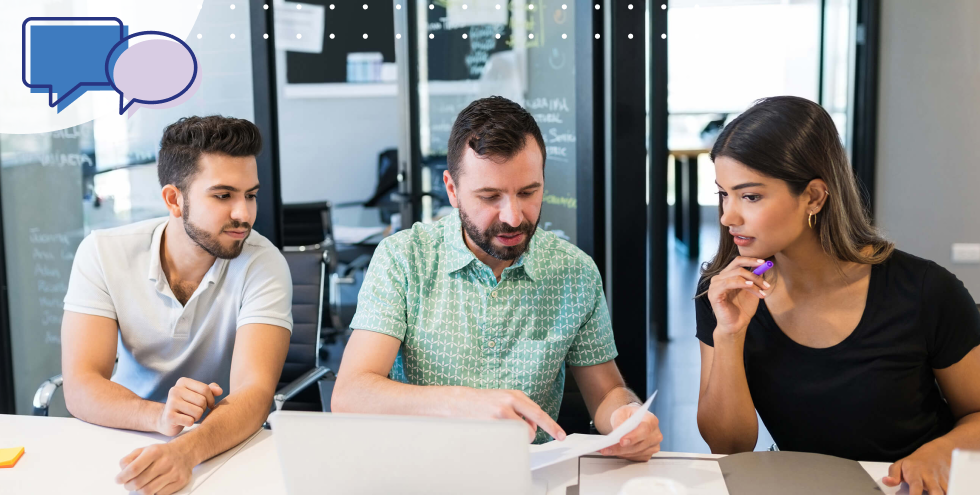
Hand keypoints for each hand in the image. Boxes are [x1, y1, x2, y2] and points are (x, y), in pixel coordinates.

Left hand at [115, 442, 195, 494]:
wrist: (184, 452)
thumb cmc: (162, 453)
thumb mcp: (144, 450)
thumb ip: (130, 459)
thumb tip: (122, 470)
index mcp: (154, 451)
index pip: (133, 469)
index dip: (122, 477)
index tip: (119, 480)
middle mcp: (165, 462)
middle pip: (139, 482)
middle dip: (129, 486)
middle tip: (128, 484)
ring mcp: (173, 472)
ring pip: (148, 491)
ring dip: (140, 491)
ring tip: (140, 486)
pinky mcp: (180, 481)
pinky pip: (160, 494)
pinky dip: (153, 492)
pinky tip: (153, 485)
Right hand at [156, 378, 222, 435]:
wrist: (166, 419)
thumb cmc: (186, 405)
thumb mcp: (198, 394)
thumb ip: (210, 390)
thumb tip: (220, 391)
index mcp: (183, 382)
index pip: (206, 389)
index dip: (211, 399)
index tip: (209, 405)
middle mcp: (175, 390)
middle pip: (202, 401)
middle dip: (203, 409)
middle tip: (196, 411)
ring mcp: (171, 403)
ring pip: (198, 412)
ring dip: (197, 417)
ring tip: (190, 415)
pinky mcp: (169, 416)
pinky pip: (190, 421)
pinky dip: (190, 423)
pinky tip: (184, 421)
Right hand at [451, 388, 566, 442]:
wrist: (459, 402)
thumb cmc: (482, 402)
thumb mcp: (504, 399)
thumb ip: (520, 409)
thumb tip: (533, 426)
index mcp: (514, 395)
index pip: (538, 411)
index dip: (551, 424)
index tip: (560, 434)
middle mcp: (510, 401)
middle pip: (537, 418)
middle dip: (550, 429)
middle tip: (558, 437)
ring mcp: (502, 412)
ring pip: (525, 431)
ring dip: (523, 438)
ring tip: (512, 434)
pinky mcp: (494, 422)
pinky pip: (512, 437)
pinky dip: (512, 440)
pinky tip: (503, 435)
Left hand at [599, 404, 662, 461]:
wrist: (632, 420)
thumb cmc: (629, 416)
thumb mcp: (621, 412)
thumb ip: (619, 421)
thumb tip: (617, 432)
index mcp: (651, 420)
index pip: (644, 430)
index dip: (633, 437)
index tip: (622, 441)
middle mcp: (656, 434)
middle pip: (639, 445)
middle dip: (621, 448)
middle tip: (607, 448)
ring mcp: (653, 446)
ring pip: (636, 453)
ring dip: (620, 453)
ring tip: (607, 450)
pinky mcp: (648, 454)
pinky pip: (635, 458)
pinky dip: (624, 455)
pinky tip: (615, 451)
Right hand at [707, 257, 769, 336]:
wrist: (736, 325)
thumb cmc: (742, 308)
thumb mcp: (752, 290)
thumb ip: (755, 277)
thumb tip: (763, 265)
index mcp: (726, 275)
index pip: (737, 261)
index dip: (750, 260)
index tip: (764, 263)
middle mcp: (719, 278)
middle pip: (738, 267)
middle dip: (755, 275)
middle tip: (766, 285)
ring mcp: (714, 285)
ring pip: (736, 275)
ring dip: (752, 282)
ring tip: (762, 292)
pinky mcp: (714, 294)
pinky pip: (728, 283)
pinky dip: (741, 283)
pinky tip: (751, 286)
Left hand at [882, 440, 950, 494]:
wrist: (937, 453)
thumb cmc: (916, 462)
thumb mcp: (900, 465)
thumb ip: (893, 474)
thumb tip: (886, 481)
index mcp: (916, 473)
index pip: (916, 486)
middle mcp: (930, 478)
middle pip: (936, 492)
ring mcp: (942, 481)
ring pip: (947, 491)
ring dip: (944, 494)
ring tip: (935, 494)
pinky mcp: (952, 483)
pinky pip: (954, 490)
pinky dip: (951, 492)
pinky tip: (946, 492)